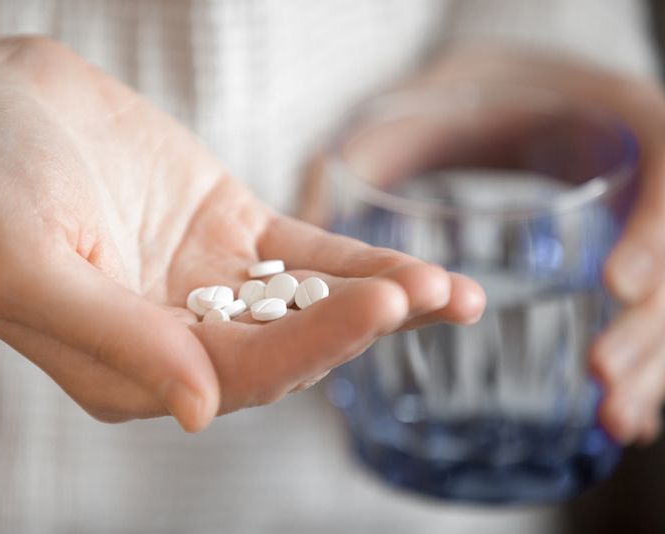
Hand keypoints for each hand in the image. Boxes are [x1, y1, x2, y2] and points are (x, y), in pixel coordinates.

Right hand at [0, 17, 484, 430]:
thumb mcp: (31, 269)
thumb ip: (116, 341)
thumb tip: (200, 411)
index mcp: (125, 368)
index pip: (234, 376)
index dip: (310, 348)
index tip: (379, 308)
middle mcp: (175, 337)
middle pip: (285, 346)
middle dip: (358, 325)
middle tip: (427, 294)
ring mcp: (208, 285)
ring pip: (307, 304)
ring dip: (377, 301)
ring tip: (449, 293)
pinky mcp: (230, 232)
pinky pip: (305, 256)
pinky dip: (357, 262)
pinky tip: (414, 271)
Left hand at [386, 47, 664, 444]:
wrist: (527, 88)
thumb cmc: (474, 91)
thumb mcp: (433, 98)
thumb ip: (381, 144)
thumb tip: (307, 207)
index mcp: (627, 117)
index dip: (650, 232)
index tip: (614, 283)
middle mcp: (654, 171)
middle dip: (648, 326)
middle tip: (606, 383)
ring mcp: (652, 219)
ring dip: (648, 362)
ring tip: (618, 421)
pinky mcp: (643, 256)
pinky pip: (657, 312)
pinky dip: (646, 361)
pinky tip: (626, 416)